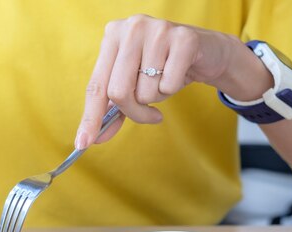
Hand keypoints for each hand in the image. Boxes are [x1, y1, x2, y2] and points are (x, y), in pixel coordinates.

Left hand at [75, 15, 262, 148]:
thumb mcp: (134, 85)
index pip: (96, 86)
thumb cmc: (164, 68)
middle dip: (134, 112)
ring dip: (158, 97)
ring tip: (166, 79)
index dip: (90, 118)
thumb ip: (114, 110)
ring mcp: (157, 29)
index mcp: (112, 36)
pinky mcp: (184, 38)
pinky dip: (173, 89)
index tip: (83, 143)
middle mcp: (131, 27)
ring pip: (145, 91)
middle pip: (118, 91)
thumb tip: (93, 138)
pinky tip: (180, 73)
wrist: (207, 52)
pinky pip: (169, 85)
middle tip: (150, 114)